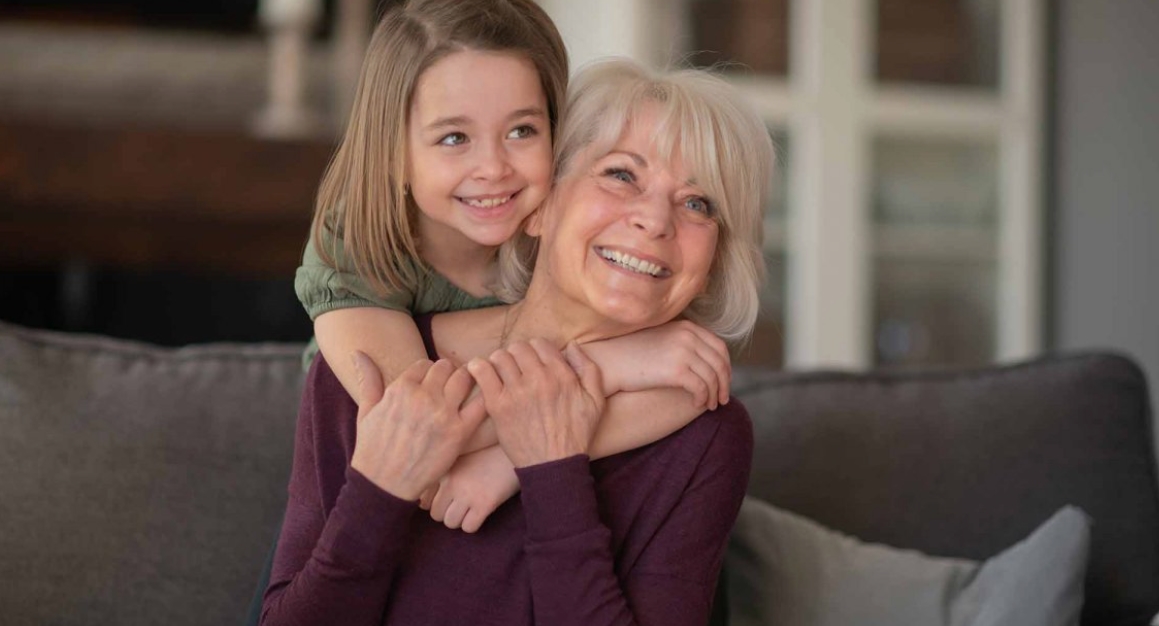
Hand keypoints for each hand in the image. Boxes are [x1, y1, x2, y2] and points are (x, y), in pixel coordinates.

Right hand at [350, 353, 487, 500]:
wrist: (384, 485)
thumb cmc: (373, 449)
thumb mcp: (365, 411)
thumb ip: (369, 379)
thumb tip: (359, 353)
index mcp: (401, 388)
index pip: (425, 364)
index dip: (430, 371)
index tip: (432, 381)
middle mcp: (423, 397)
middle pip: (447, 368)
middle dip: (449, 373)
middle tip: (451, 384)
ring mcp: (443, 414)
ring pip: (465, 379)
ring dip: (466, 381)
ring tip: (465, 390)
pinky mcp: (459, 432)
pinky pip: (480, 405)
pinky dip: (483, 398)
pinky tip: (480, 402)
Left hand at [419, 446, 518, 532]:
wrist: (516, 450)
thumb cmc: (489, 453)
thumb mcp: (462, 456)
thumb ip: (442, 473)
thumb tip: (422, 504)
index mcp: (443, 468)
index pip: (423, 500)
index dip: (436, 503)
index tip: (448, 500)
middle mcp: (451, 481)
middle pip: (435, 514)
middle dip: (447, 514)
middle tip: (462, 506)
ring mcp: (467, 493)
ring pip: (450, 523)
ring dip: (460, 520)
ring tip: (471, 510)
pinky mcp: (484, 503)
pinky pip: (469, 527)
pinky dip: (474, 524)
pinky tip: (482, 513)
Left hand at [467, 339, 605, 467]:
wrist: (554, 465)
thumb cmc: (576, 434)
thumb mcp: (596, 400)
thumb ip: (588, 368)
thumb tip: (572, 345)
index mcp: (562, 375)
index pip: (540, 343)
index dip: (536, 351)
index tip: (534, 363)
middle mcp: (539, 379)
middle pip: (519, 347)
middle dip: (518, 355)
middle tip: (517, 369)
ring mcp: (516, 392)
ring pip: (500, 356)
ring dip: (499, 362)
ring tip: (501, 374)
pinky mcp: (498, 405)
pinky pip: (482, 372)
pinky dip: (478, 368)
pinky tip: (481, 374)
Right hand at [585, 320, 730, 409]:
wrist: (611, 361)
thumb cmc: (632, 354)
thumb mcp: (662, 339)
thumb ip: (684, 343)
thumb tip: (704, 360)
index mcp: (687, 327)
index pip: (719, 347)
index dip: (726, 366)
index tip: (724, 381)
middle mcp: (688, 336)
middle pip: (719, 362)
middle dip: (725, 383)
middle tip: (724, 399)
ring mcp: (683, 352)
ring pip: (712, 377)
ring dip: (715, 394)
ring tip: (712, 406)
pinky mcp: (676, 370)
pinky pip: (701, 388)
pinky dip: (703, 398)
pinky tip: (697, 405)